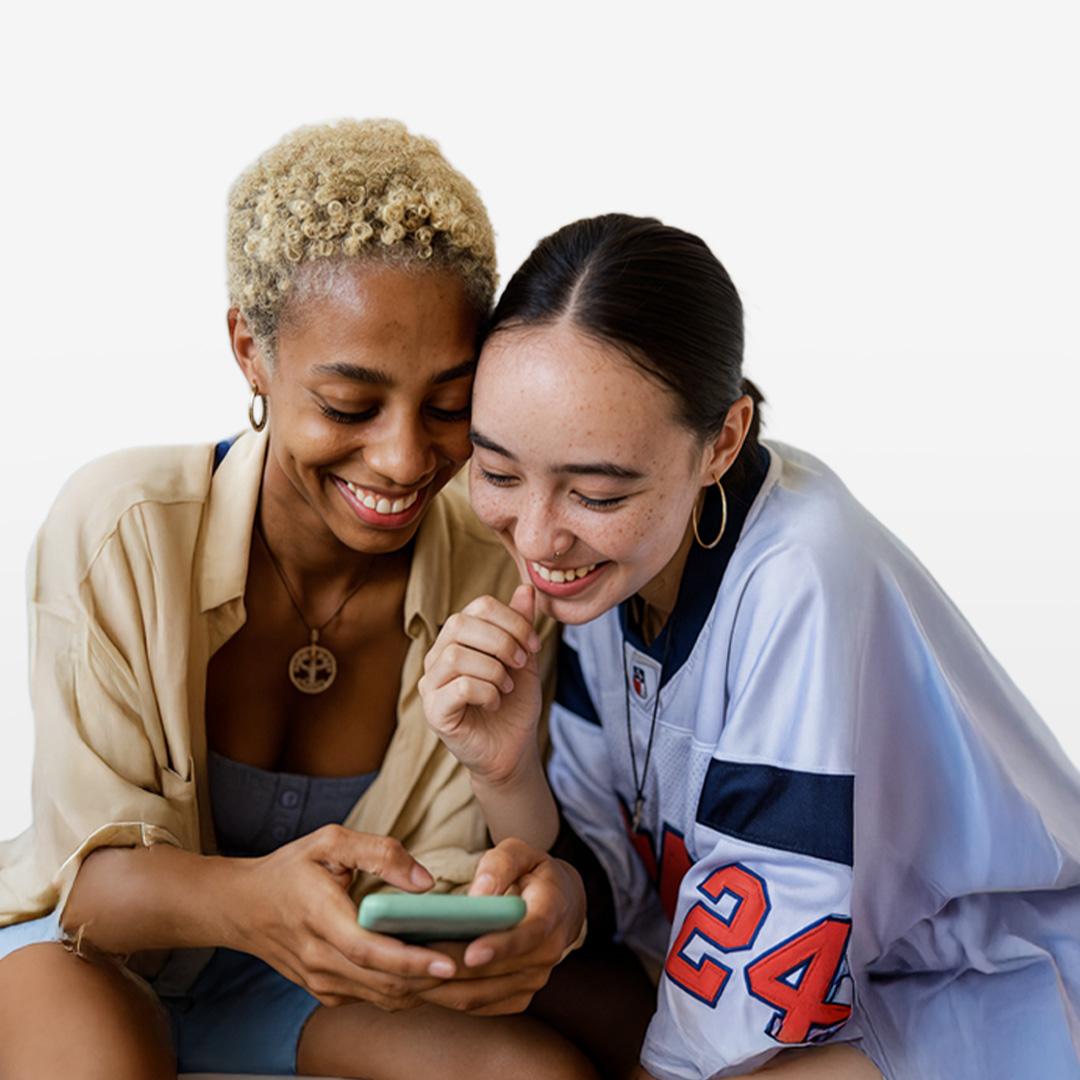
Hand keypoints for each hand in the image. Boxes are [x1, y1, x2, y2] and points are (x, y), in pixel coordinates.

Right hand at [228, 824, 459, 1009]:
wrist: (241, 907)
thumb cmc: (289, 867)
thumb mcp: (329, 841)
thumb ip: (379, 852)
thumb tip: (425, 881)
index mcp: (319, 917)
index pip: (368, 950)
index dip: (410, 959)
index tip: (448, 959)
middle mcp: (319, 960)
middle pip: (383, 982)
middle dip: (433, 978)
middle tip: (478, 964)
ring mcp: (321, 982)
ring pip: (383, 997)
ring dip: (425, 989)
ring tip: (467, 970)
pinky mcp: (325, 992)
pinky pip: (373, 998)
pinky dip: (407, 989)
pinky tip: (435, 972)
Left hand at [416, 838, 586, 1015]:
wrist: (561, 903)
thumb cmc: (532, 872)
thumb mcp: (521, 852)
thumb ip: (501, 865)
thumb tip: (479, 895)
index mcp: (551, 912)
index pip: (528, 935)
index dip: (499, 946)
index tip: (471, 951)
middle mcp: (548, 953)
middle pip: (495, 971)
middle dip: (453, 968)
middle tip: (411, 960)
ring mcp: (534, 979)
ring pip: (481, 994)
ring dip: (442, 988)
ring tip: (404, 973)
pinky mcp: (518, 996)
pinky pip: (478, 1005)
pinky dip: (448, 997)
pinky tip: (420, 982)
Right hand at [420, 586, 543, 784]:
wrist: (512, 749)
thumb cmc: (514, 704)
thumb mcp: (525, 659)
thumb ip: (521, 625)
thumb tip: (526, 588)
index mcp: (459, 639)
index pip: (478, 606)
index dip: (512, 620)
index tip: (534, 645)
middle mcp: (438, 657)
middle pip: (460, 624)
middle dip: (502, 641)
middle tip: (522, 663)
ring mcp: (431, 684)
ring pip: (455, 655)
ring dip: (493, 669)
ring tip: (507, 686)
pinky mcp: (434, 711)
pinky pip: (458, 687)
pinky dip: (486, 692)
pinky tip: (495, 703)